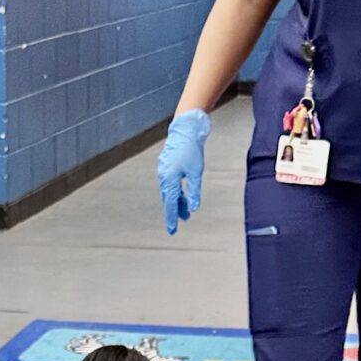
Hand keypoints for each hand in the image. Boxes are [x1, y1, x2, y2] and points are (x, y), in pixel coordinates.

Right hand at [157, 109, 210, 235]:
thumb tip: (194, 208)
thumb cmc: (192, 149)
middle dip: (175, 211)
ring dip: (177, 201)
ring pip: (170, 191)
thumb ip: (194, 191)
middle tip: (178, 224)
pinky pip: (170, 183)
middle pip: (169, 199)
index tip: (172, 230)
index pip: (170, 204)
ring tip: (186, 211)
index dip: (172, 218)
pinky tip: (182, 195)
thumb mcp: (196, 173)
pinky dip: (176, 192)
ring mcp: (164, 170)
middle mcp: (164, 176)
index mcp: (170, 179)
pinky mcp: (167, 166)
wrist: (185, 130)